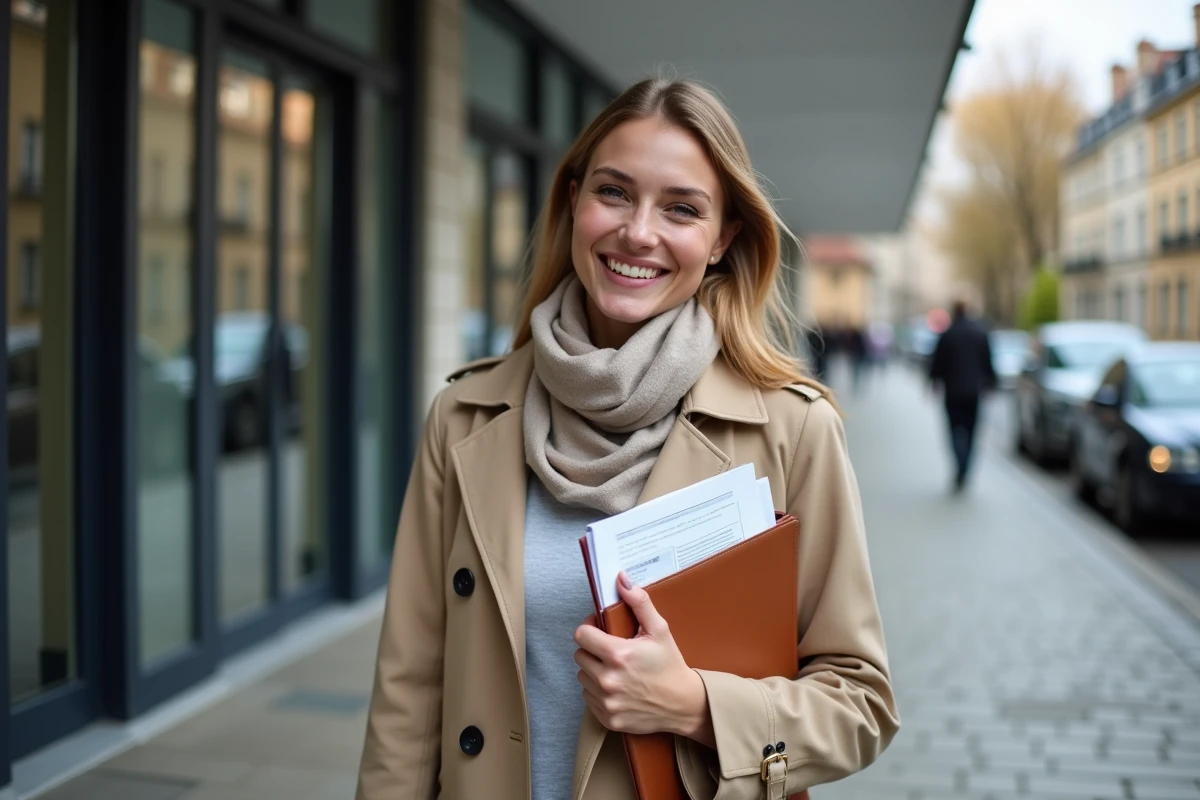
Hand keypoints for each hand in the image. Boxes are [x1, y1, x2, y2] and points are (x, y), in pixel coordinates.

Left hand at [573, 572, 713, 745]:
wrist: (683, 705)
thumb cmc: (671, 666)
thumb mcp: (660, 630)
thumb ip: (639, 603)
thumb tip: (622, 580)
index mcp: (618, 655)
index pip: (581, 636)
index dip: (589, 628)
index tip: (599, 629)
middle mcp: (608, 680)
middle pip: (580, 656)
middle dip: (592, 650)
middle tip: (611, 650)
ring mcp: (607, 701)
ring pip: (583, 677)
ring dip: (593, 671)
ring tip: (615, 669)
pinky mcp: (607, 717)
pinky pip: (589, 698)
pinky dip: (598, 691)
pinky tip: (617, 687)